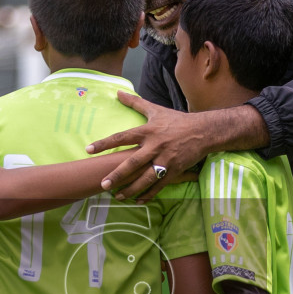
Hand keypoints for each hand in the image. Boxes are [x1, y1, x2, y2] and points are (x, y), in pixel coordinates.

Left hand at [90, 92, 212, 202]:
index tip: (88, 150)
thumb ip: (135, 103)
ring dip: (131, 189)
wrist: (203, 131)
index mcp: (148, 131)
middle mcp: (154, 146)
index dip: (104, 143)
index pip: (122, 137)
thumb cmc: (177, 120)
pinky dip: (149, 194)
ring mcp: (165, 159)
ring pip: (145, 178)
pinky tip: (138, 200)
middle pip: (132, 163)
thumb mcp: (155, 110)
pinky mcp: (174, 170)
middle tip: (103, 185)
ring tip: (118, 196)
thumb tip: (117, 92)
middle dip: (117, 175)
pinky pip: (159, 185)